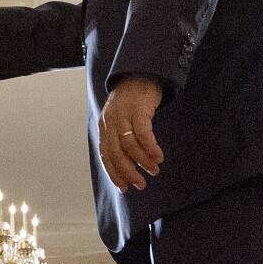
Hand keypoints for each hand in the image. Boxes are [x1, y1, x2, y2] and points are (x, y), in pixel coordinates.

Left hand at [98, 76, 164, 190]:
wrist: (138, 75)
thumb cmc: (130, 103)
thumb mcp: (119, 121)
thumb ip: (119, 140)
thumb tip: (127, 167)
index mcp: (104, 127)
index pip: (106, 156)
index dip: (114, 173)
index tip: (124, 188)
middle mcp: (110, 122)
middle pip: (117, 153)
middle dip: (129, 172)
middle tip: (141, 184)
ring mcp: (123, 115)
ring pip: (130, 145)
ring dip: (142, 161)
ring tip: (153, 170)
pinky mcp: (138, 109)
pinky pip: (143, 133)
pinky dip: (151, 148)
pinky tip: (158, 156)